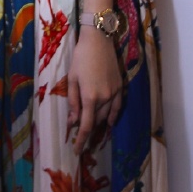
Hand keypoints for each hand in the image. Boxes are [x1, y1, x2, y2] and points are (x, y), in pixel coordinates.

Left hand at [66, 29, 123, 155]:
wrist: (99, 41)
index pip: (86, 126)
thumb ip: (72, 102)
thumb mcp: (72, 79)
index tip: (76, 150)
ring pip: (106, 115)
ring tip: (91, 130)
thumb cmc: (81, 58)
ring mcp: (115, 93)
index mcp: (90, 97)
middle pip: (96, 121)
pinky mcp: (120, 87)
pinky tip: (109, 123)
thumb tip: (73, 121)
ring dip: (98, 123)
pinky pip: (117, 108)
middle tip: (78, 135)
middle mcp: (104, 98)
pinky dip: (112, 117)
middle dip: (87, 130)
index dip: (81, 140)